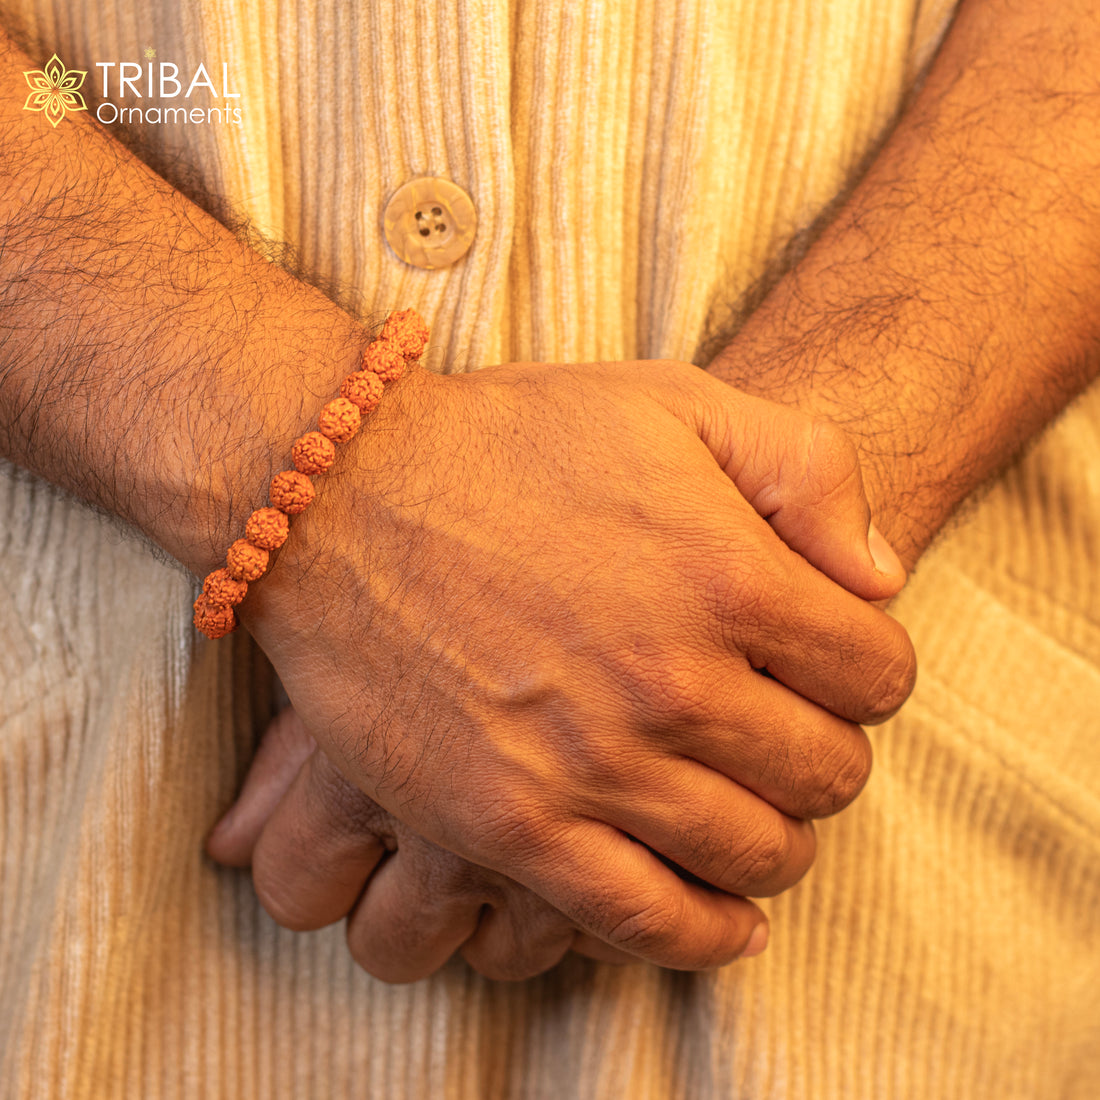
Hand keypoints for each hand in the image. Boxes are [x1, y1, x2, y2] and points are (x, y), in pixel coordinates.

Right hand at [240, 359, 914, 967]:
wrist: (344, 496)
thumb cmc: (512, 442)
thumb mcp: (675, 403)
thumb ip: (807, 470)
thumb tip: (882, 578)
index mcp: (730, 577)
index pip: (878, 674)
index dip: (868, 672)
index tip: (830, 667)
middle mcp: (673, 683)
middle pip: (826, 772)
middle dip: (825, 754)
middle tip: (784, 732)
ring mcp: (592, 765)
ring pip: (756, 853)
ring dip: (778, 840)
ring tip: (754, 812)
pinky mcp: (512, 825)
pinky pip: (648, 921)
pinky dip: (706, 934)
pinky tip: (726, 920)